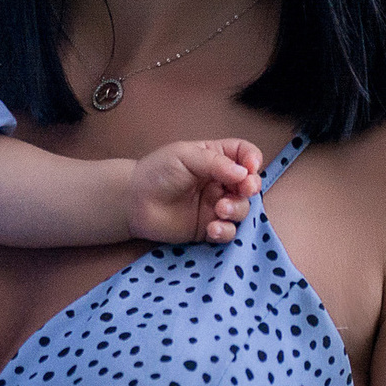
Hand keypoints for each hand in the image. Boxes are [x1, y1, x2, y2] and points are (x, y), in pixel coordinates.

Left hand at [126, 137, 265, 244]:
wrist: (133, 201)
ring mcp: (215, 205)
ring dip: (237, 210)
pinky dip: (226, 231)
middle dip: (251, 188)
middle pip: (250, 184)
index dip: (253, 160)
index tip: (250, 168)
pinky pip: (228, 231)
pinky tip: (213, 228)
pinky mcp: (208, 227)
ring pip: (243, 209)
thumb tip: (244, 173)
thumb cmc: (156, 172)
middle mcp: (220, 181)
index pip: (245, 154)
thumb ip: (215, 162)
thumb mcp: (184, 156)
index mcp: (215, 158)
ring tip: (220, 210)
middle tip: (243, 190)